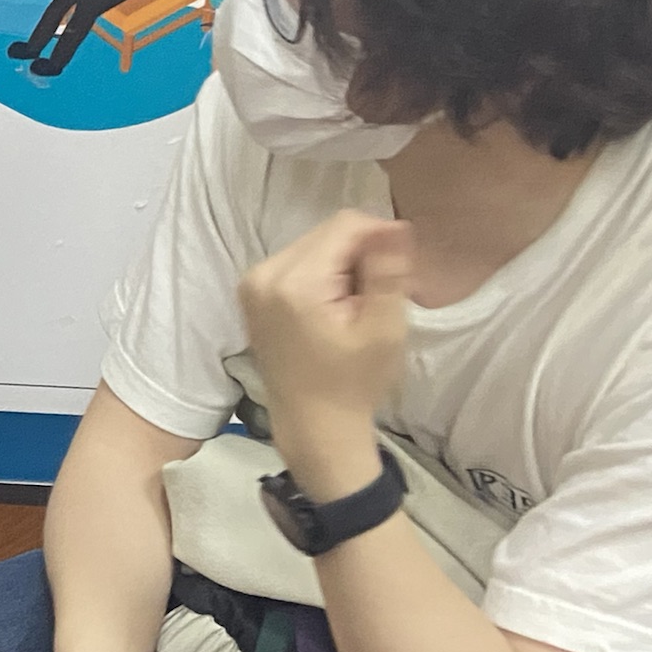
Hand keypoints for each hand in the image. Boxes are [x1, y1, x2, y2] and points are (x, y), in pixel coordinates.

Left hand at [238, 210, 413, 490]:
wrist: (313, 426)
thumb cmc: (354, 383)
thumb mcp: (384, 328)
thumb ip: (388, 271)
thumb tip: (395, 226)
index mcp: (294, 282)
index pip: (345, 226)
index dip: (380, 237)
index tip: (399, 269)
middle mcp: (263, 274)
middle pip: (327, 233)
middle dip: (359, 254)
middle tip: (377, 294)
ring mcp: (251, 284)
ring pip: (313, 245)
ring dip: (342, 264)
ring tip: (355, 305)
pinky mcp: (251, 293)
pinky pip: (296, 262)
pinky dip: (321, 275)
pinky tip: (333, 308)